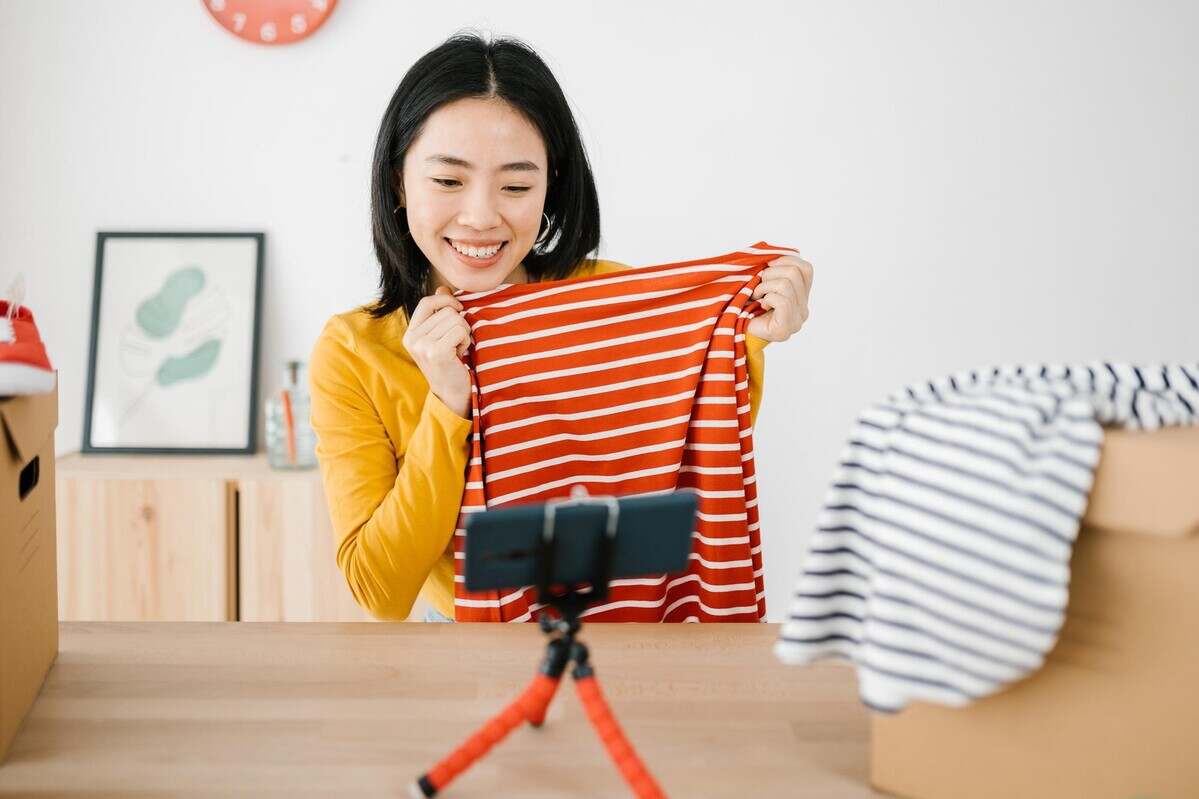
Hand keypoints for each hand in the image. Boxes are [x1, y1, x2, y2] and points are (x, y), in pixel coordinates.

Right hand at [401, 286, 472, 417]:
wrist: (453, 394)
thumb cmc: (451, 363)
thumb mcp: (442, 336)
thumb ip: (440, 313)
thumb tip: (443, 289)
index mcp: (410, 333)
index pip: (427, 302)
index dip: (446, 301)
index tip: (458, 309)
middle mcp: (412, 338)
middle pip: (446, 310)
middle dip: (460, 324)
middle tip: (457, 343)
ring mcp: (422, 345)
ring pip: (455, 320)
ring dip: (464, 333)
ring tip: (458, 349)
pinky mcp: (436, 352)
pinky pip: (460, 330)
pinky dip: (466, 341)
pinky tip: (461, 355)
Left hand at [746, 254, 813, 342]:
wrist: (738, 331)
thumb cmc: (748, 306)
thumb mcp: (763, 283)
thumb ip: (773, 270)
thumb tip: (772, 255)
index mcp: (802, 296)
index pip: (806, 269)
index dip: (786, 260)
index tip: (768, 265)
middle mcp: (803, 309)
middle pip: (794, 273)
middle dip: (770, 273)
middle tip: (758, 285)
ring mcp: (797, 320)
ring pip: (786, 285)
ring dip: (765, 286)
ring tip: (757, 295)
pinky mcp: (786, 328)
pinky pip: (781, 300)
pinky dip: (766, 298)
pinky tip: (760, 305)